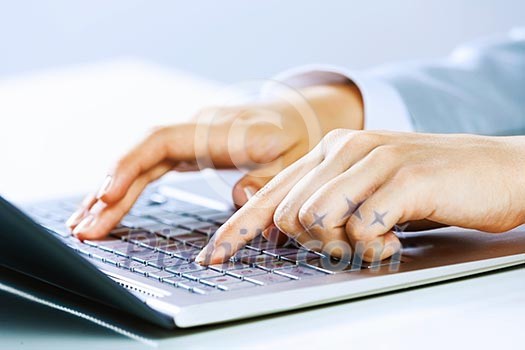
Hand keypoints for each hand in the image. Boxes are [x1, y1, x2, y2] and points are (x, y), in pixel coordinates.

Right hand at [67, 84, 363, 238]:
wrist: (296, 118)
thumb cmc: (295, 138)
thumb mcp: (292, 159)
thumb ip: (266, 178)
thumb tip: (238, 198)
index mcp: (217, 129)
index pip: (161, 141)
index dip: (131, 165)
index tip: (107, 193)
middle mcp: (195, 130)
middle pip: (141, 156)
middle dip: (110, 191)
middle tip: (84, 229)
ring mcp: (187, 140)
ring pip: (139, 164)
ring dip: (111, 193)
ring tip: (83, 225)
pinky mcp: (186, 151)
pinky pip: (149, 169)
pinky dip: (128, 189)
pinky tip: (109, 206)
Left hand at [197, 130, 524, 263]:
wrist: (495, 170)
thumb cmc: (426, 185)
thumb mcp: (366, 190)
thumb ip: (324, 201)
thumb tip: (279, 228)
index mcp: (330, 152)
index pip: (270, 193)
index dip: (237, 229)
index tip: (213, 257)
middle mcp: (346, 149)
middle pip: (288, 213)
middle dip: (310, 243)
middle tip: (347, 245)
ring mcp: (376, 160)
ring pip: (316, 218)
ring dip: (340, 245)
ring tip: (373, 243)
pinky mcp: (406, 178)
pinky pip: (362, 226)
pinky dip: (372, 248)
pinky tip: (392, 243)